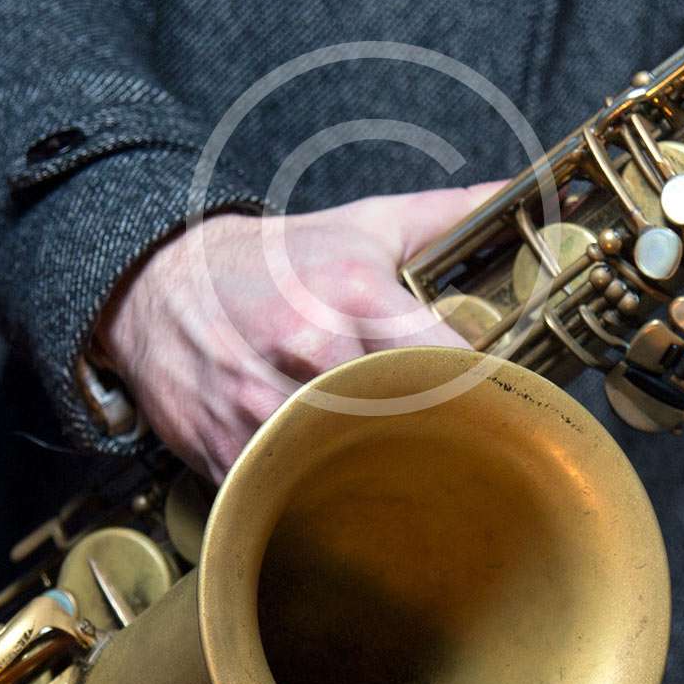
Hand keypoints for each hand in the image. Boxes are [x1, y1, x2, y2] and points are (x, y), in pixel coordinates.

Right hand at [93, 182, 498, 480]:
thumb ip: (448, 216)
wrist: (159, 283)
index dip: (480, 391)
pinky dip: (313, 488)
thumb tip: (525, 192)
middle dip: (431, 436)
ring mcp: (264, 406)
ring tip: (390, 463)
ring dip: (372, 468)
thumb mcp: (364, 224)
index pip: (448, 364)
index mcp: (355, 295)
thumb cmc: (275, 260)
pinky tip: (328, 473)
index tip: (497, 403)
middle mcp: (310, 350)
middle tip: (451, 443)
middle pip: (406, 422)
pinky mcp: (229, 451)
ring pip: (348, 465)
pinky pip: (290, 490)